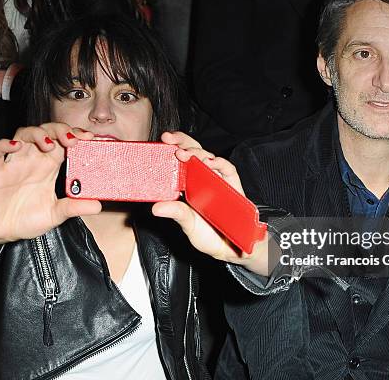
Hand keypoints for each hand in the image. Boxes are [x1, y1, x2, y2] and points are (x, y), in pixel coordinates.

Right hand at [0, 123, 101, 262]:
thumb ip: (74, 207)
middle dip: (59, 130)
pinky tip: (15, 146)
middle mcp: (33, 161)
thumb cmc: (28, 219)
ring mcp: (14, 164)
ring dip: (37, 134)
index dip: (75, 135)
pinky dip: (3, 144)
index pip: (64, 142)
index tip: (89, 137)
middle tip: (72, 140)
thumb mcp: (56, 214)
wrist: (3, 232)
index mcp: (49, 167)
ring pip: (23, 135)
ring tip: (49, 145)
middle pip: (46, 132)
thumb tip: (97, 205)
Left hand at [151, 132, 269, 275]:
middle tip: (171, 142)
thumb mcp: (189, 225)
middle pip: (194, 152)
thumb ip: (176, 214)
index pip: (180, 159)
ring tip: (186, 155)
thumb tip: (156, 208)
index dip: (174, 145)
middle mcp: (202, 179)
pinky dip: (220, 164)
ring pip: (208, 157)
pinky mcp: (233, 185)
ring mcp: (218, 180)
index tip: (164, 139)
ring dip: (198, 153)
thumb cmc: (209, 236)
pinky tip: (211, 162)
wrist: (231, 248)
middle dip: (183, 142)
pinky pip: (228, 170)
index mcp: (188, 184)